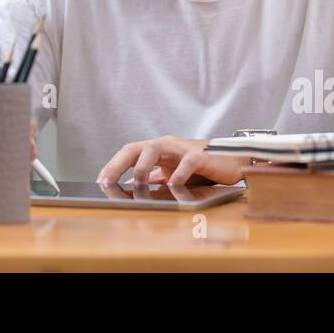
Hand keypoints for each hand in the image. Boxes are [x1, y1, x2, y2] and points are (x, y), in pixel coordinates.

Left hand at [95, 135, 249, 186]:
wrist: (233, 160)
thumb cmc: (201, 168)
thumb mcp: (173, 172)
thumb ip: (154, 177)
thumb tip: (130, 187)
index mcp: (157, 150)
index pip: (129, 152)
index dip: (113, 165)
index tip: (100, 181)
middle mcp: (166, 145)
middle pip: (135, 148)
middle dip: (117, 164)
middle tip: (106, 182)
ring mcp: (182, 148)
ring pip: (155, 148)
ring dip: (142, 168)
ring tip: (137, 184)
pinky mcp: (201, 156)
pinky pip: (186, 163)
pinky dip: (178, 175)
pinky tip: (173, 187)